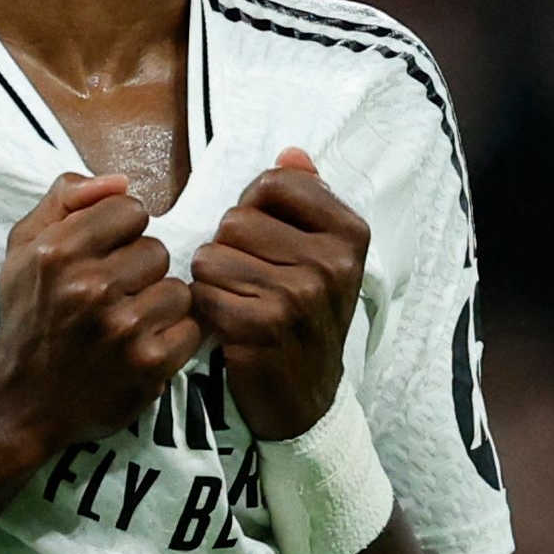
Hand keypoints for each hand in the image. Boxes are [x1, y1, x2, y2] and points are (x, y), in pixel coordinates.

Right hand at [0, 173, 201, 447]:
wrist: (22, 399)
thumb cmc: (28, 317)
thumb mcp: (24, 248)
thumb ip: (65, 199)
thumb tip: (120, 181)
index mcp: (58, 252)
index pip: (130, 210)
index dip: (121, 231)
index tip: (105, 255)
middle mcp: (90, 287)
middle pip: (157, 249)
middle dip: (139, 270)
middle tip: (112, 295)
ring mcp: (123, 328)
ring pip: (177, 289)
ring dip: (158, 304)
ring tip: (128, 321)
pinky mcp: (149, 364)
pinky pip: (190, 328)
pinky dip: (172, 338)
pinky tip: (142, 345)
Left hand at [190, 148, 371, 439]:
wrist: (307, 400)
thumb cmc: (307, 318)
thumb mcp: (324, 256)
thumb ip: (308, 199)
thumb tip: (291, 153)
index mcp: (350, 233)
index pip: (274, 183)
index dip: (254, 208)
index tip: (268, 242)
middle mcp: (330, 261)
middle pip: (236, 219)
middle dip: (231, 248)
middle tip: (252, 282)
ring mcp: (298, 295)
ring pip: (212, 254)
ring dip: (214, 280)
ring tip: (240, 303)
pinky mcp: (262, 326)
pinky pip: (203, 292)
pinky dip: (206, 309)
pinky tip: (229, 326)